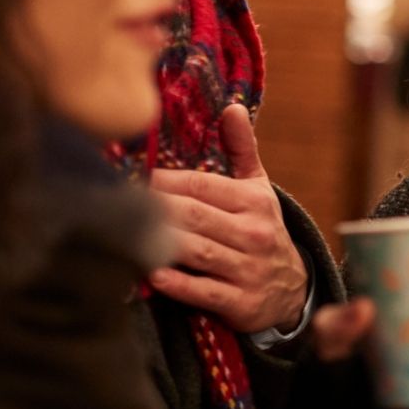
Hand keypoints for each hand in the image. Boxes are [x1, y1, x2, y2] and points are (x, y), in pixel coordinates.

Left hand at [147, 102, 309, 332]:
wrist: (293, 291)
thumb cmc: (261, 231)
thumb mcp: (259, 190)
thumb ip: (242, 149)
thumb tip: (231, 106)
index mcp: (254, 203)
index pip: (203, 186)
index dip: (164, 180)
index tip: (130, 175)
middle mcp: (254, 234)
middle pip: (194, 216)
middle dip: (154, 208)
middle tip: (114, 201)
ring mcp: (248, 269)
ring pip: (198, 251)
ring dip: (160, 242)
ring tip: (124, 234)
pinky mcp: (241, 302)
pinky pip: (204, 291)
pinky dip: (177, 284)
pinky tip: (152, 275)